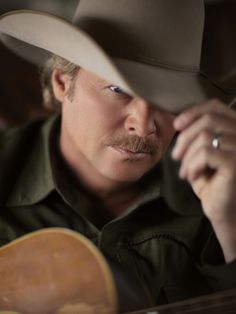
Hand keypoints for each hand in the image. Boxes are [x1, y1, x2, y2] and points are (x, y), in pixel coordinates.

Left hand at [172, 99, 235, 261]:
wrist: (224, 210)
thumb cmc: (212, 182)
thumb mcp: (202, 153)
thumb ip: (197, 135)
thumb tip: (179, 121)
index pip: (216, 106)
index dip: (193, 111)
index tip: (177, 125)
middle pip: (208, 120)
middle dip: (185, 137)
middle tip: (175, 157)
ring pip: (204, 137)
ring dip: (187, 156)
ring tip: (184, 172)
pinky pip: (206, 153)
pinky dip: (192, 165)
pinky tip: (192, 177)